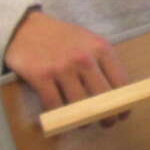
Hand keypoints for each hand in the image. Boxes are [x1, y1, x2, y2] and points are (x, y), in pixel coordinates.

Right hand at [4, 10, 127, 120]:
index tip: (123, 113)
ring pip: (80, 106)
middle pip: (104, 98)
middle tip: (106, 123)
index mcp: (101, 48)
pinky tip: (61, 120)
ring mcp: (62, 67)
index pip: (121, 82)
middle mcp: (84, 58)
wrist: (25, 27)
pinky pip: (54, 106)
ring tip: (83, 122)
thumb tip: (117, 95)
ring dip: (83, 120)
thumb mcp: (88, 41)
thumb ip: (102, 62)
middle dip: (108, 116)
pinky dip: (59, 117)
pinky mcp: (41, 76)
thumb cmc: (60, 38)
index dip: (124, 103)